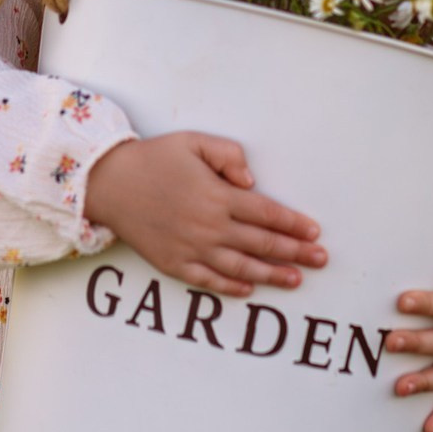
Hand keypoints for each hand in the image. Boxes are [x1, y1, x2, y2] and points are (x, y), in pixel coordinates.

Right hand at [84, 131, 326, 297]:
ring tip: (297, 280)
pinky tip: (250, 289)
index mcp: (217, 195)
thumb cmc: (156, 158)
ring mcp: (192, 249)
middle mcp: (208, 226)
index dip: (293, 224)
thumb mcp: (194, 142)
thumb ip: (228, 155)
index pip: (266, 212)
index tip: (315, 232)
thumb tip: (252, 182)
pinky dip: (232, 288)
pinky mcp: (174, 264)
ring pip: (241, 268)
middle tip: (321, 260)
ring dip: (272, 276)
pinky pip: (209, 281)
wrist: (111, 183)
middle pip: (261, 243)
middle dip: (295, 253)